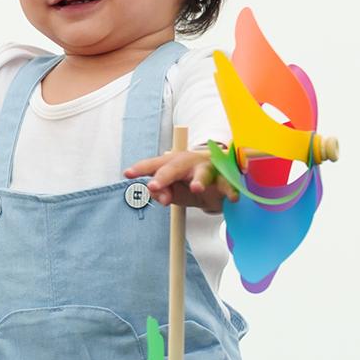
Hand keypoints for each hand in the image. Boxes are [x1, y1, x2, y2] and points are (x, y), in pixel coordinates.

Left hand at [122, 146, 238, 213]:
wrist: (219, 176)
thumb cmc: (189, 181)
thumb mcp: (174, 191)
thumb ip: (163, 193)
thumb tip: (159, 196)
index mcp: (172, 162)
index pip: (153, 164)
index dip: (140, 168)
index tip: (127, 174)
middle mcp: (188, 161)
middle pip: (174, 166)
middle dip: (163, 176)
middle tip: (153, 186)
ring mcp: (207, 167)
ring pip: (203, 172)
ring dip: (199, 180)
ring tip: (196, 187)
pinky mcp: (225, 177)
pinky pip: (227, 184)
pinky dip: (230, 190)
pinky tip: (232, 198)